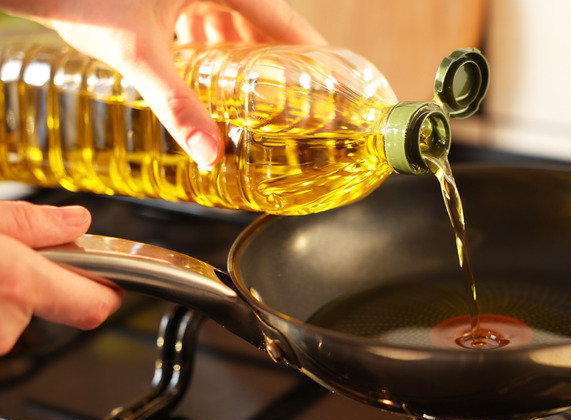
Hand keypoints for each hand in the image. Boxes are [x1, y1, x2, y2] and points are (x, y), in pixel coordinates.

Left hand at [0, 0, 325, 166]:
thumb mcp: (138, 54)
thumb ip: (176, 105)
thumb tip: (209, 153)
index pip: (285, 19)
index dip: (314, 52)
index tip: (337, 79)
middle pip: (264, 23)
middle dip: (280, 63)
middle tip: (299, 100)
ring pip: (236, 22)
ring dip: (246, 58)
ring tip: (259, 97)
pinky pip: (209, 20)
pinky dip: (216, 49)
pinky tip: (213, 75)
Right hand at [0, 201, 122, 354]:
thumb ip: (30, 223)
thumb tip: (75, 222)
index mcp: (17, 285)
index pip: (94, 306)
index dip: (109, 292)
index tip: (112, 279)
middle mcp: (2, 326)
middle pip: (52, 310)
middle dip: (42, 286)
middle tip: (18, 261)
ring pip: (17, 319)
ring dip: (9, 298)